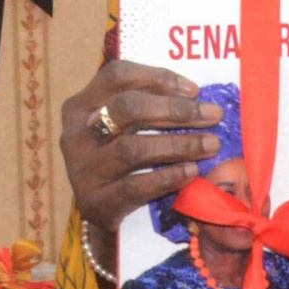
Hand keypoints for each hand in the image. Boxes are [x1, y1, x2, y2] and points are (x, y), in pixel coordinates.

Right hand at [58, 60, 224, 250]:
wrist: (99, 212)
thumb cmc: (118, 160)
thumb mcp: (122, 127)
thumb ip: (147, 108)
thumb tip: (198, 98)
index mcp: (80, 105)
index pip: (116, 76)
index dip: (157, 77)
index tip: (194, 90)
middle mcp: (75, 133)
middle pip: (126, 108)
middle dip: (176, 110)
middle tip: (213, 115)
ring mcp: (81, 168)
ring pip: (133, 149)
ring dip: (179, 144)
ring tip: (210, 145)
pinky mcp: (94, 202)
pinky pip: (135, 186)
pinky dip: (168, 177)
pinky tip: (192, 172)